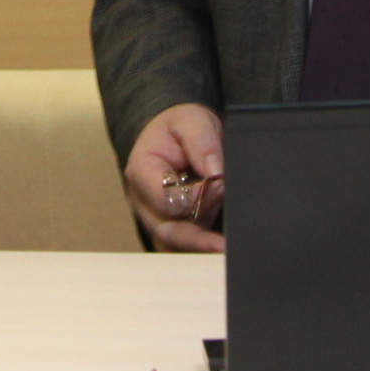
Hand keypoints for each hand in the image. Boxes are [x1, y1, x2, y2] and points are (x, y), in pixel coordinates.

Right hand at [123, 103, 227, 252]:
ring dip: (204, 244)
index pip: (165, 199)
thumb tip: (214, 171)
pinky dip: (205, 249)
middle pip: (170, 232)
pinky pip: (186, 250)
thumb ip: (201, 141)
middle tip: (227, 237)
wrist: (175, 137)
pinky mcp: (173, 232)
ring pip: (179, 247)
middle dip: (202, 235)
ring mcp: (157, 221)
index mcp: (142, 173)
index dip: (196, 197)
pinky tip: (223, 247)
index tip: (218, 184)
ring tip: (226, 240)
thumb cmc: (178, 130)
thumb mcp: (190, 120)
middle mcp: (145, 203)